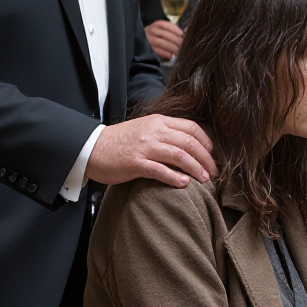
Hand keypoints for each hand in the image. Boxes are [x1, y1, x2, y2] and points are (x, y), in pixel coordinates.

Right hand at [87, 113, 215, 188]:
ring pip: (180, 155)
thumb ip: (166, 133)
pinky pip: (161, 170)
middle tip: (215, 172)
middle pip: (190, 143)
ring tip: (204, 179)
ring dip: (196, 169)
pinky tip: (185, 184)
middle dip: (206, 159)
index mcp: (159, 122)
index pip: (192, 128)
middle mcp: (154, 131)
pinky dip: (175, 177)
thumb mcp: (146, 129)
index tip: (214, 155)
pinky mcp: (136, 163)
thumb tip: (189, 145)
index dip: (207, 142)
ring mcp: (145, 147)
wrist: (92, 147)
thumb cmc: (120, 142)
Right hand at [144, 18, 183, 61]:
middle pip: (163, 34)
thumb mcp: (162, 32)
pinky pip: (157, 51)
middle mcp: (150, 31)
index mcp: (155, 25)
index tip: (181, 34)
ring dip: (171, 47)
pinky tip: (171, 56)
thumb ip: (171, 32)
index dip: (173, 28)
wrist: (143, 45)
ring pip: (160, 42)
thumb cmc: (157, 38)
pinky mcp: (147, 49)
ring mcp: (147, 40)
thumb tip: (183, 35)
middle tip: (182, 44)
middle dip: (174, 39)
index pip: (163, 24)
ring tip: (178, 51)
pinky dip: (165, 53)